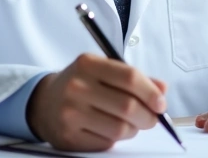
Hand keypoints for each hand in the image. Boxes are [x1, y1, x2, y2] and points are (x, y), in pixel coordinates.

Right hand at [26, 53, 168, 150]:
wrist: (44, 102)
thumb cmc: (83, 84)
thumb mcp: (104, 71)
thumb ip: (134, 78)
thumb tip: (162, 90)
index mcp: (88, 64)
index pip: (129, 78)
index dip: (151, 93)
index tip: (161, 103)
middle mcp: (76, 87)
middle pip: (127, 106)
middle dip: (148, 116)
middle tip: (152, 118)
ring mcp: (70, 113)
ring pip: (119, 128)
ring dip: (133, 129)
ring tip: (130, 124)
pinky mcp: (68, 136)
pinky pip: (106, 142)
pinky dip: (115, 138)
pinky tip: (110, 129)